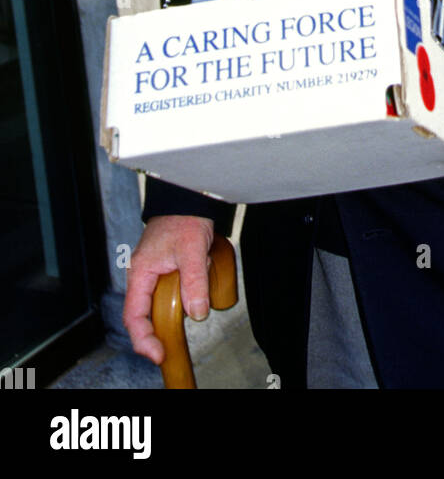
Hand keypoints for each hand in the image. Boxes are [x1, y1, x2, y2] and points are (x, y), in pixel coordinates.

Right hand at [123, 215, 214, 364]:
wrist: (189, 198)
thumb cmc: (185, 218)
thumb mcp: (192, 250)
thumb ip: (194, 281)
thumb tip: (197, 313)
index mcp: (141, 272)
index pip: (134, 315)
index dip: (143, 339)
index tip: (158, 353)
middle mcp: (142, 276)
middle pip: (144, 315)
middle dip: (161, 330)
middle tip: (173, 347)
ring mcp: (153, 274)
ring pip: (161, 304)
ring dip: (179, 306)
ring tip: (198, 280)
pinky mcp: (165, 271)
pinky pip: (172, 292)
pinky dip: (186, 295)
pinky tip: (201, 282)